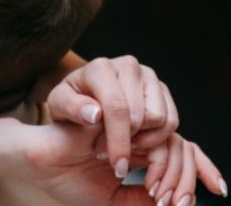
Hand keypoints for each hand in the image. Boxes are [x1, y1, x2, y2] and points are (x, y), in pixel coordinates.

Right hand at [21, 122, 226, 205]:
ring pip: (169, 137)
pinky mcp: (112, 112)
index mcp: (143, 149)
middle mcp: (139, 132)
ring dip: (166, 169)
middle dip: (185, 178)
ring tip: (149, 190)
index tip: (217, 188)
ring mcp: (126, 121)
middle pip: (183, 147)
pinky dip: (148, 154)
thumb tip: (181, 204)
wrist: (40, 167)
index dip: (203, 170)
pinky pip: (144, 126)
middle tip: (168, 202)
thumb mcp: (115, 201)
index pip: (185, 152)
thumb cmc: (70, 180)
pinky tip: (132, 171)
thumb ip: (144, 201)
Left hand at [47, 56, 178, 174]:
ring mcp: (149, 76)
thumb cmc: (70, 104)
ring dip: (144, 141)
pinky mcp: (162, 89)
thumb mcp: (59, 106)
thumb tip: (94, 114)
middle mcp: (128, 66)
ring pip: (161, 119)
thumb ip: (71, 108)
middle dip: (127, 142)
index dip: (117, 140)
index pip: (117, 107)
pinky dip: (157, 138)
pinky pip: (172, 121)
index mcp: (100, 68)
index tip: (114, 164)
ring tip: (120, 145)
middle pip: (142, 116)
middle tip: (106, 154)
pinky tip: (135, 141)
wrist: (84, 96)